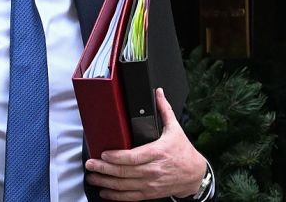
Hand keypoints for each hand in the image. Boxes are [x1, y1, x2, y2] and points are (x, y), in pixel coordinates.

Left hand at [85, 88, 206, 200]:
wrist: (195, 175)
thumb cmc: (184, 152)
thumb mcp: (175, 129)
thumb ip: (165, 110)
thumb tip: (159, 93)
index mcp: (158, 152)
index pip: (135, 156)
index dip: (118, 157)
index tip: (104, 153)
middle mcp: (153, 170)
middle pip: (125, 171)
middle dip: (105, 169)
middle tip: (91, 164)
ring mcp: (151, 183)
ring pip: (125, 185)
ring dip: (106, 182)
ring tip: (92, 176)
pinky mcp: (150, 193)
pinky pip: (130, 196)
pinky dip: (116, 196)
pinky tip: (105, 192)